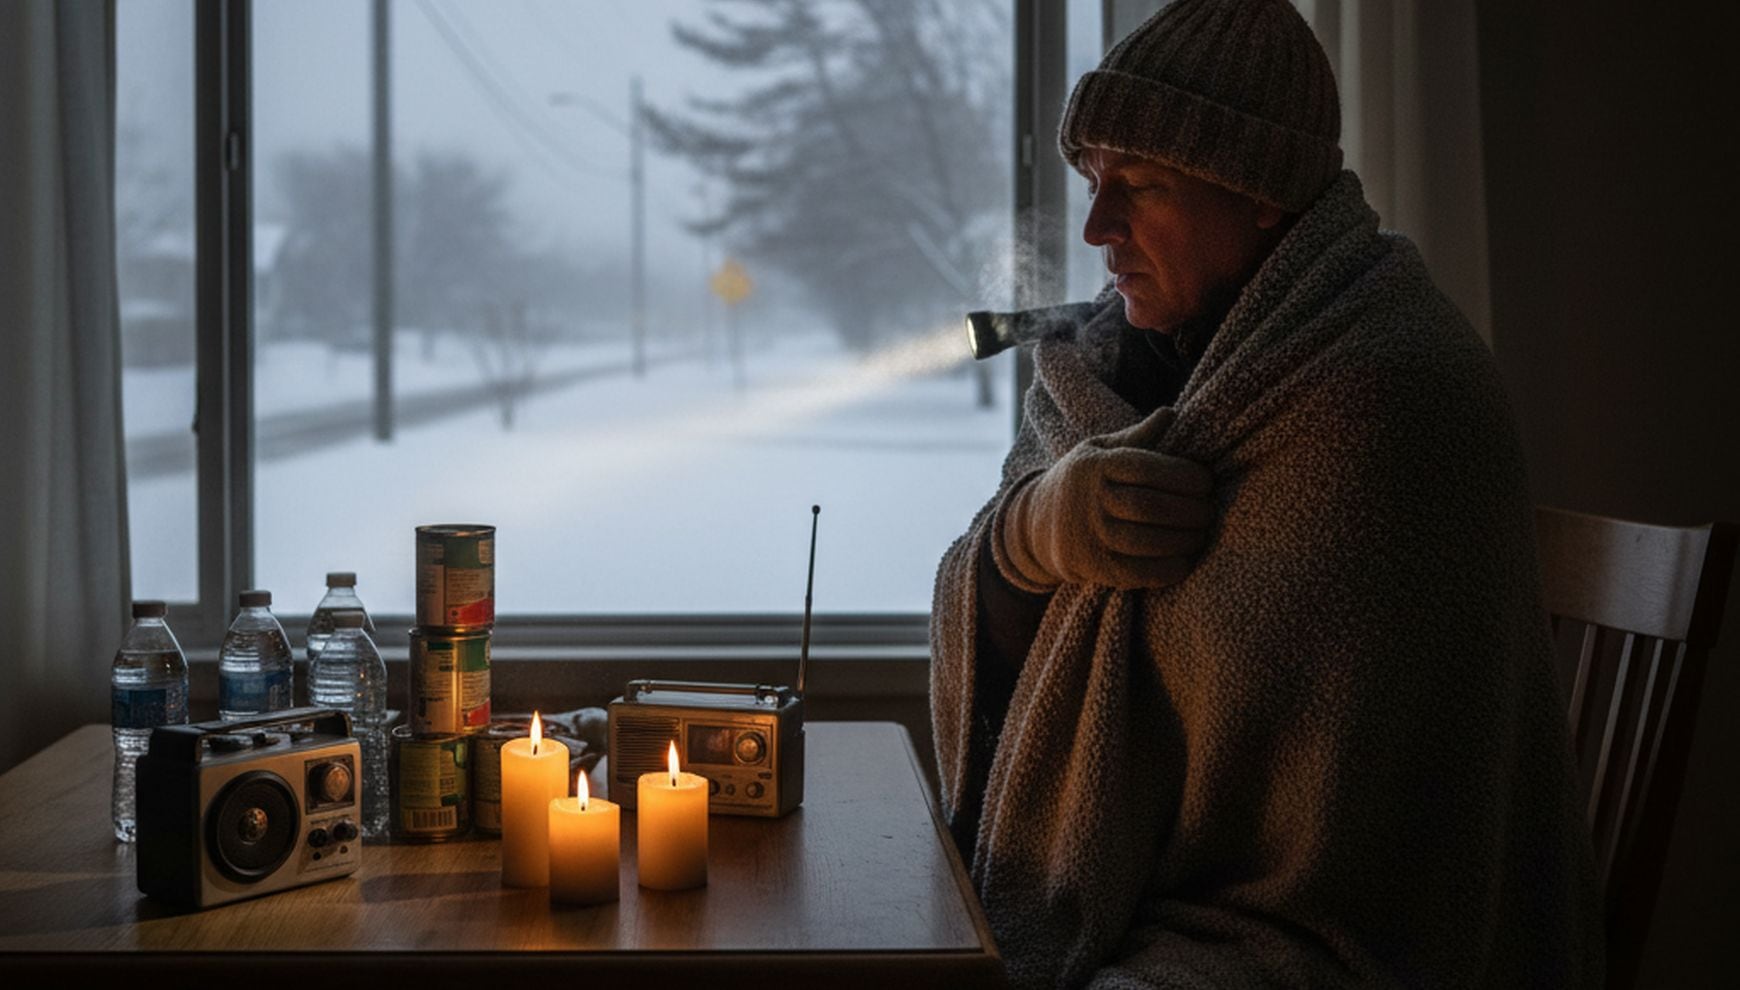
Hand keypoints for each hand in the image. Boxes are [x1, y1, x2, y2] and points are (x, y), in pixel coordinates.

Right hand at [1001, 407, 1213, 589]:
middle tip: (1211, 510)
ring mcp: (1090, 536)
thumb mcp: (1099, 451)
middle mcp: (1090, 500)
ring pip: (1148, 540)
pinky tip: (1186, 559)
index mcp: (1095, 466)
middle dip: (1191, 510)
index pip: (1145, 467)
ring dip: (1186, 539)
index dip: (1183, 475)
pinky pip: (1140, 572)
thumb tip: (1171, 413)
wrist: (1037, 524)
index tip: (1206, 481)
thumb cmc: (1083, 482)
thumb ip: (1137, 437)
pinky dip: (1170, 568)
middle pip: (1150, 506)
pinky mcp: (1094, 568)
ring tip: (1202, 533)